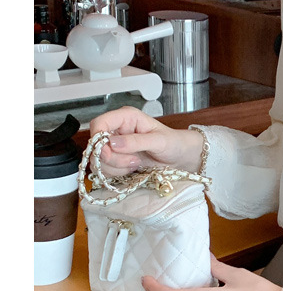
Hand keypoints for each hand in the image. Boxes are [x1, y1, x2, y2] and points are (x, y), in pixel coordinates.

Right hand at [89, 106, 203, 176]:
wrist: (179, 157)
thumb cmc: (173, 143)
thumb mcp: (159, 140)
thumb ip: (136, 141)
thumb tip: (113, 143)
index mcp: (125, 118)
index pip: (99, 123)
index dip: (98, 138)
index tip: (109, 151)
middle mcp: (116, 130)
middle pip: (96, 145)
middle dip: (112, 158)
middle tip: (134, 160)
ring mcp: (114, 146)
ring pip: (98, 160)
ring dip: (116, 166)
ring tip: (136, 163)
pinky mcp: (115, 160)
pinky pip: (105, 170)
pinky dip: (117, 173)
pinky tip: (132, 168)